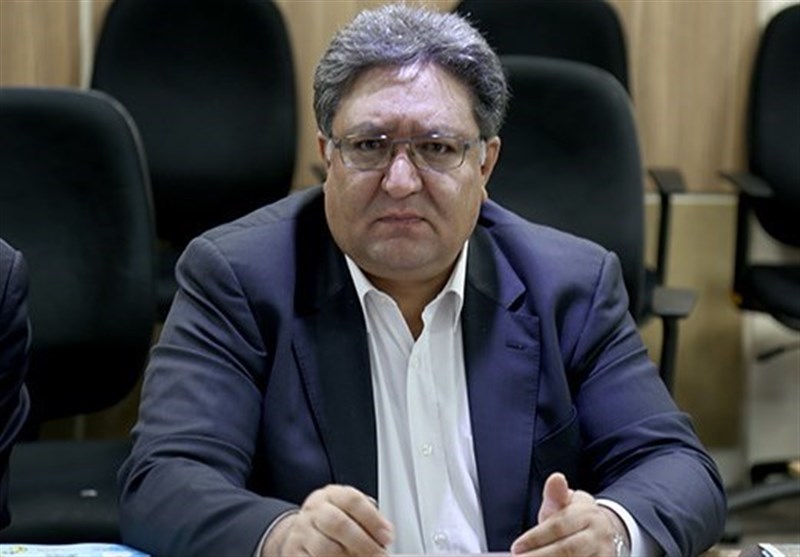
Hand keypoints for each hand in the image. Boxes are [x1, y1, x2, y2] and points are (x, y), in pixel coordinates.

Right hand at [262, 484, 393, 556]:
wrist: (300, 531)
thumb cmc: (332, 522)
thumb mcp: (348, 511)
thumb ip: (368, 519)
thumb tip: (386, 534)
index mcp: (331, 495)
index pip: (352, 501)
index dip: (373, 520)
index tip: (387, 537)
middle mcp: (314, 510)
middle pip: (338, 524)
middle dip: (362, 543)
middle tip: (378, 555)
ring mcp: (301, 532)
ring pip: (325, 548)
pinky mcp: (294, 553)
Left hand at [510, 472, 628, 555]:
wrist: (603, 533)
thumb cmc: (574, 519)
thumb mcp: (564, 504)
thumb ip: (555, 495)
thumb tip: (556, 478)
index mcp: (587, 514)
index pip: (558, 526)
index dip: (535, 538)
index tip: (516, 548)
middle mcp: (599, 535)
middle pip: (567, 549)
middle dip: (540, 556)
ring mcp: (604, 553)